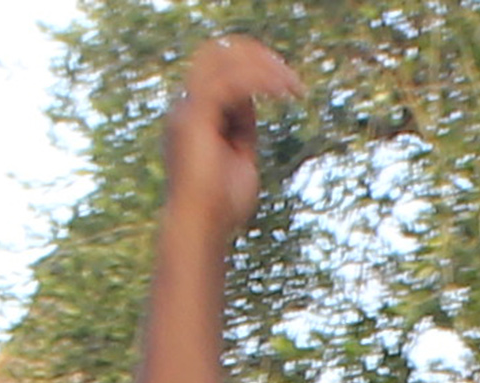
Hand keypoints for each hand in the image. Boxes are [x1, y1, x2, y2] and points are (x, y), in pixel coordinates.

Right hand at [164, 35, 295, 245]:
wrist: (200, 228)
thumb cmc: (220, 205)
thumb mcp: (239, 155)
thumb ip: (242, 127)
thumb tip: (252, 102)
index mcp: (193, 115)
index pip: (220, 72)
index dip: (253, 70)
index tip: (286, 83)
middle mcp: (185, 106)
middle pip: (216, 56)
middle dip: (256, 57)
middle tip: (292, 79)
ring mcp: (187, 110)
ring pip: (223, 62)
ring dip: (263, 68)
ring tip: (294, 87)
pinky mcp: (195, 117)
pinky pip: (229, 83)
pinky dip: (259, 81)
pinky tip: (283, 90)